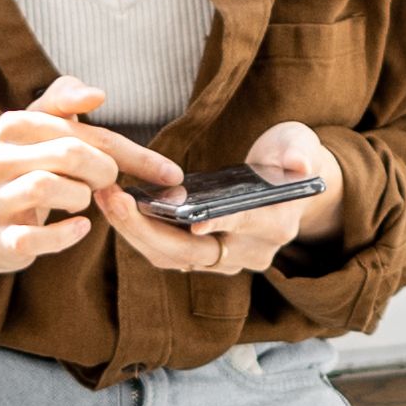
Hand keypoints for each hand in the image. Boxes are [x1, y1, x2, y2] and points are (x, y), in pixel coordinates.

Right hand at [0, 94, 139, 299]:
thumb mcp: (42, 125)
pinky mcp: (2, 237)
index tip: (170, 173)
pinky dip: (65, 235)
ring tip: (84, 199)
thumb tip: (96, 94)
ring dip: (80, 197)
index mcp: (13, 125)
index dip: (132, 152)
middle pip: (68, 153)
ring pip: (46, 187)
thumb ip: (65, 98)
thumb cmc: (31, 166)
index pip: (80, 129)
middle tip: (110, 181)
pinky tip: (81, 226)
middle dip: (104, 170)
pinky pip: (34, 237)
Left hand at [99, 120, 338, 279]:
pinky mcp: (203, 258)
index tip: (191, 218)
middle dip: (150, 229)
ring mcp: (225, 261)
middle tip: (116, 198)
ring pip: (173, 257)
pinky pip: (165, 254)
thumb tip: (298, 165)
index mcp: (276, 225)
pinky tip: (114, 205)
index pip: (244, 225)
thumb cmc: (290, 157)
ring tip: (106, 197)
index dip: (218, 222)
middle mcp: (251, 253)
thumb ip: (298, 152)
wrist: (288, 185)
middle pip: (195, 251)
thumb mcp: (300, 145)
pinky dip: (138, 233)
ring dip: (134, 232)